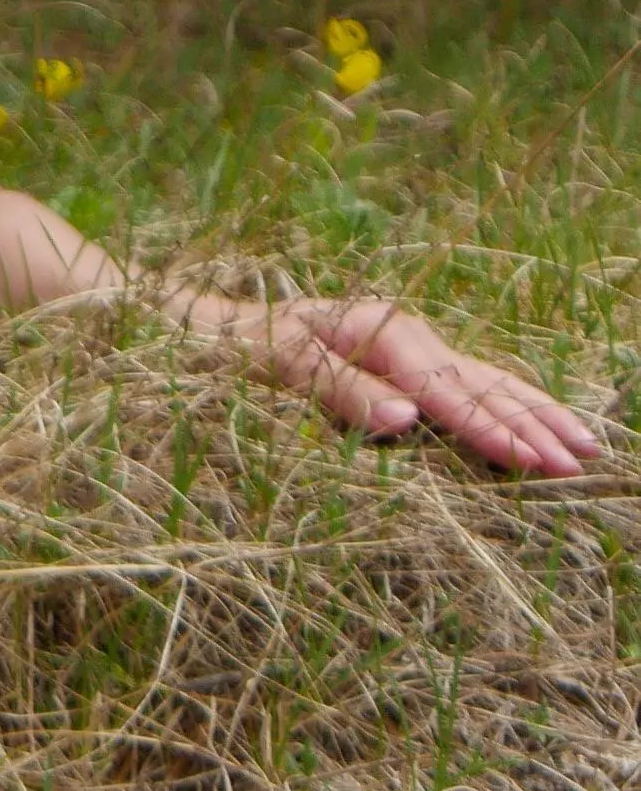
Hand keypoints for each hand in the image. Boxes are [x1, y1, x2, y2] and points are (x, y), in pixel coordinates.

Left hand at [180, 285, 607, 475]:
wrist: (203, 326)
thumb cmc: (231, 344)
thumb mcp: (273, 363)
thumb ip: (339, 389)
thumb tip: (407, 417)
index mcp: (377, 330)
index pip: (442, 388)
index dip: (487, 427)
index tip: (531, 461)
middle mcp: (400, 335)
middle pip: (478, 382)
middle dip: (530, 423)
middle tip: (582, 463)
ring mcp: (405, 351)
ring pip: (484, 381)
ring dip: (534, 412)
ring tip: (587, 444)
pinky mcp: (401, 368)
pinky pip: (466, 386)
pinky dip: (507, 404)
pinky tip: (538, 424)